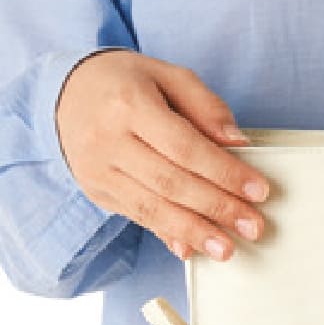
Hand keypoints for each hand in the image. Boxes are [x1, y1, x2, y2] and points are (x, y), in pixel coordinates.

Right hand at [55, 49, 270, 261]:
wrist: (65, 93)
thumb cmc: (125, 82)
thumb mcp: (168, 75)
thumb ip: (206, 107)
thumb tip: (238, 143)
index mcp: (129, 105)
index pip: (184, 146)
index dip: (224, 172)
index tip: (258, 190)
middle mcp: (108, 141)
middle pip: (170, 182)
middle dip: (216, 208)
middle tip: (252, 225)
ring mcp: (98, 171)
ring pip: (152, 207)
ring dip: (193, 231)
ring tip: (226, 248)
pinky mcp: (96, 191)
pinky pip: (136, 216)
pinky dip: (166, 233)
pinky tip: (191, 247)